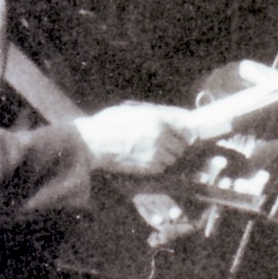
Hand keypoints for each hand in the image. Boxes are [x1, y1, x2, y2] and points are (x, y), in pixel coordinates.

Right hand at [72, 102, 196, 175]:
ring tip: (152, 150)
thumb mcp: (134, 110)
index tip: (183, 132)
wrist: (92, 143)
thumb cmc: (109, 123)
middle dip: (176, 143)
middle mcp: (160, 137)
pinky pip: (162, 167)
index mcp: (157, 120)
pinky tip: (145, 158)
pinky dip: (158, 164)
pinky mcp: (147, 168)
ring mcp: (154, 154)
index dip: (184, 130)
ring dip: (168, 155)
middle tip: (165, 142)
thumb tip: (178, 117)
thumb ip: (156, 113)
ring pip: (173, 157)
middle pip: (182, 144)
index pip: (185, 125)